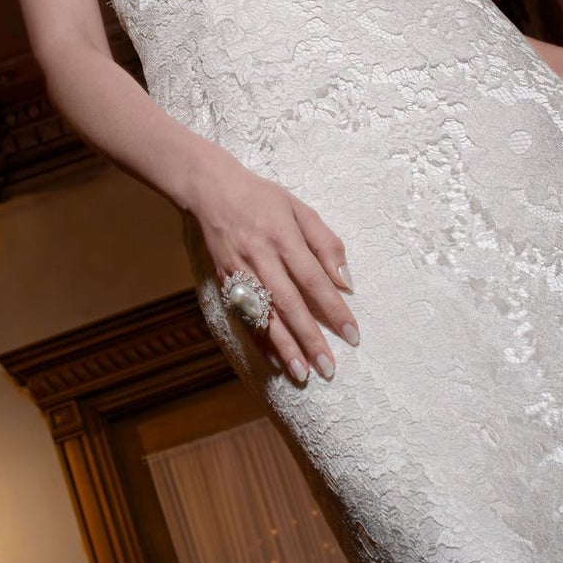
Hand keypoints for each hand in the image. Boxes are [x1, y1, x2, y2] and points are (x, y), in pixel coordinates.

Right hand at [184, 149, 357, 383]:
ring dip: (284, 347)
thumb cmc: (262, 198)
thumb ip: (326, 244)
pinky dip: (260, 340)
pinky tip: (275, 359)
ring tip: (302, 373)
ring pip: (264, 315)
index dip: (334, 309)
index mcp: (283, 237)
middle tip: (329, 368)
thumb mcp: (300, 209)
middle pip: (289, 304)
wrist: (210, 190)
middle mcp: (261, 257)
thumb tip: (347, 282)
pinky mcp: (225, 280)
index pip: (314, 280)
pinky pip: (244, 316)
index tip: (352, 335)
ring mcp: (239, 271)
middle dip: (310, 339)